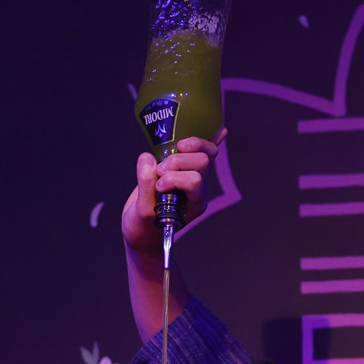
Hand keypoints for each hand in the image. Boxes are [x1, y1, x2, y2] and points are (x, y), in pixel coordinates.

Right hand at [120, 127, 227, 254]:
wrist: (143, 234)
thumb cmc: (142, 227)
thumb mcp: (140, 211)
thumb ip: (145, 186)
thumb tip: (148, 158)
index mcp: (193, 202)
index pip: (195, 181)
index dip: (176, 178)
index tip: (158, 186)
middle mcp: (198, 189)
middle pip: (202, 163)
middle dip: (178, 161)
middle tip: (159, 171)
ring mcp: (193, 177)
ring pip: (205, 153)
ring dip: (185, 149)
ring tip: (166, 157)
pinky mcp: (184, 169)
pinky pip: (204, 152)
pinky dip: (212, 140)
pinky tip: (222, 130)